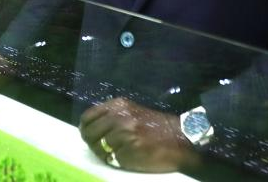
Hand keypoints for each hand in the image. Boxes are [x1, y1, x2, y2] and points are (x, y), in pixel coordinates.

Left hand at [79, 98, 200, 172]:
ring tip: (118, 154)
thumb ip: (112, 116)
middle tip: (103, 149)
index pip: (87, 117)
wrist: (181, 138)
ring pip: (99, 149)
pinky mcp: (130, 151)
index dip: (86, 129)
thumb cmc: (156, 127)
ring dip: (105, 154)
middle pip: (89, 134)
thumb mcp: (132, 112)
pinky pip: (113, 160)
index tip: (90, 136)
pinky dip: (117, 161)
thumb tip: (91, 128)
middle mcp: (119, 117)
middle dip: (93, 144)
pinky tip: (128, 158)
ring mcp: (124, 134)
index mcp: (118, 105)